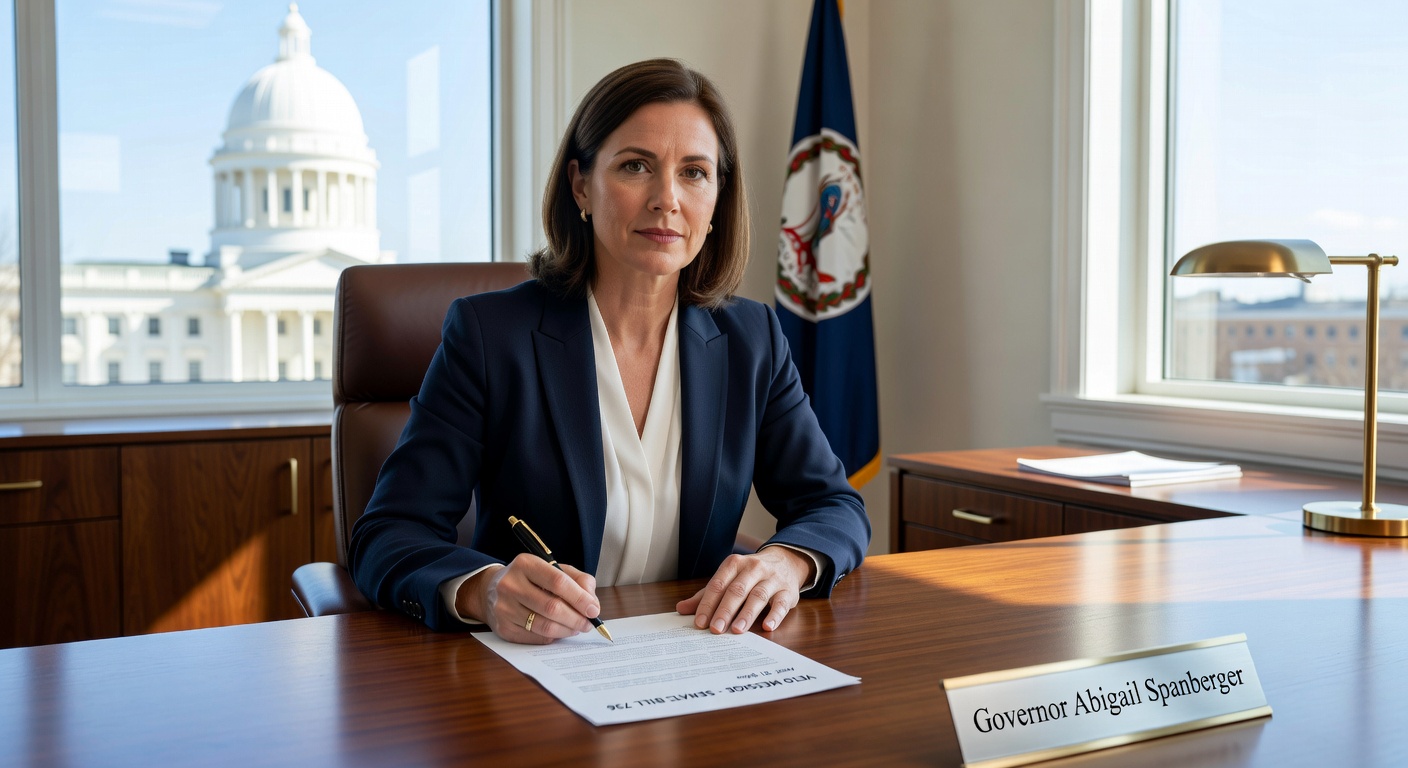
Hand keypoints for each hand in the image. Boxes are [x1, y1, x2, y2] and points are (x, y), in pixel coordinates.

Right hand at [458, 554, 600, 643]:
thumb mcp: (554, 569)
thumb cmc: (531, 579)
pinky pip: (535, 638)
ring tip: (576, 627)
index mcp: (525, 564)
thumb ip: (578, 580)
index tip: (593, 610)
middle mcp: (510, 584)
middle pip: (552, 607)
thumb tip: (592, 603)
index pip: (558, 582)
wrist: (492, 590)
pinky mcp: (503, 627)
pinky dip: (552, 637)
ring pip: (545, 626)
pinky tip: (558, 631)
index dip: (579, 598)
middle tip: (588, 624)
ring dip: (567, 630)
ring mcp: (504, 607)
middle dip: (576, 618)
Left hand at [676, 547, 814, 633]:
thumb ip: (707, 595)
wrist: (786, 561)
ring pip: (758, 596)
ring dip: (747, 614)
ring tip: (737, 630)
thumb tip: (681, 608)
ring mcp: (772, 579)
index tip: (700, 622)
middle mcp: (753, 569)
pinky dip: (775, 615)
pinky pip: (781, 603)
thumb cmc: (751, 574)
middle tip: (715, 629)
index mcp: (734, 564)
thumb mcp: (729, 579)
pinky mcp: (788, 591)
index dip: (708, 603)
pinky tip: (767, 626)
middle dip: (725, 610)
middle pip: (737, 590)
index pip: (718, 584)